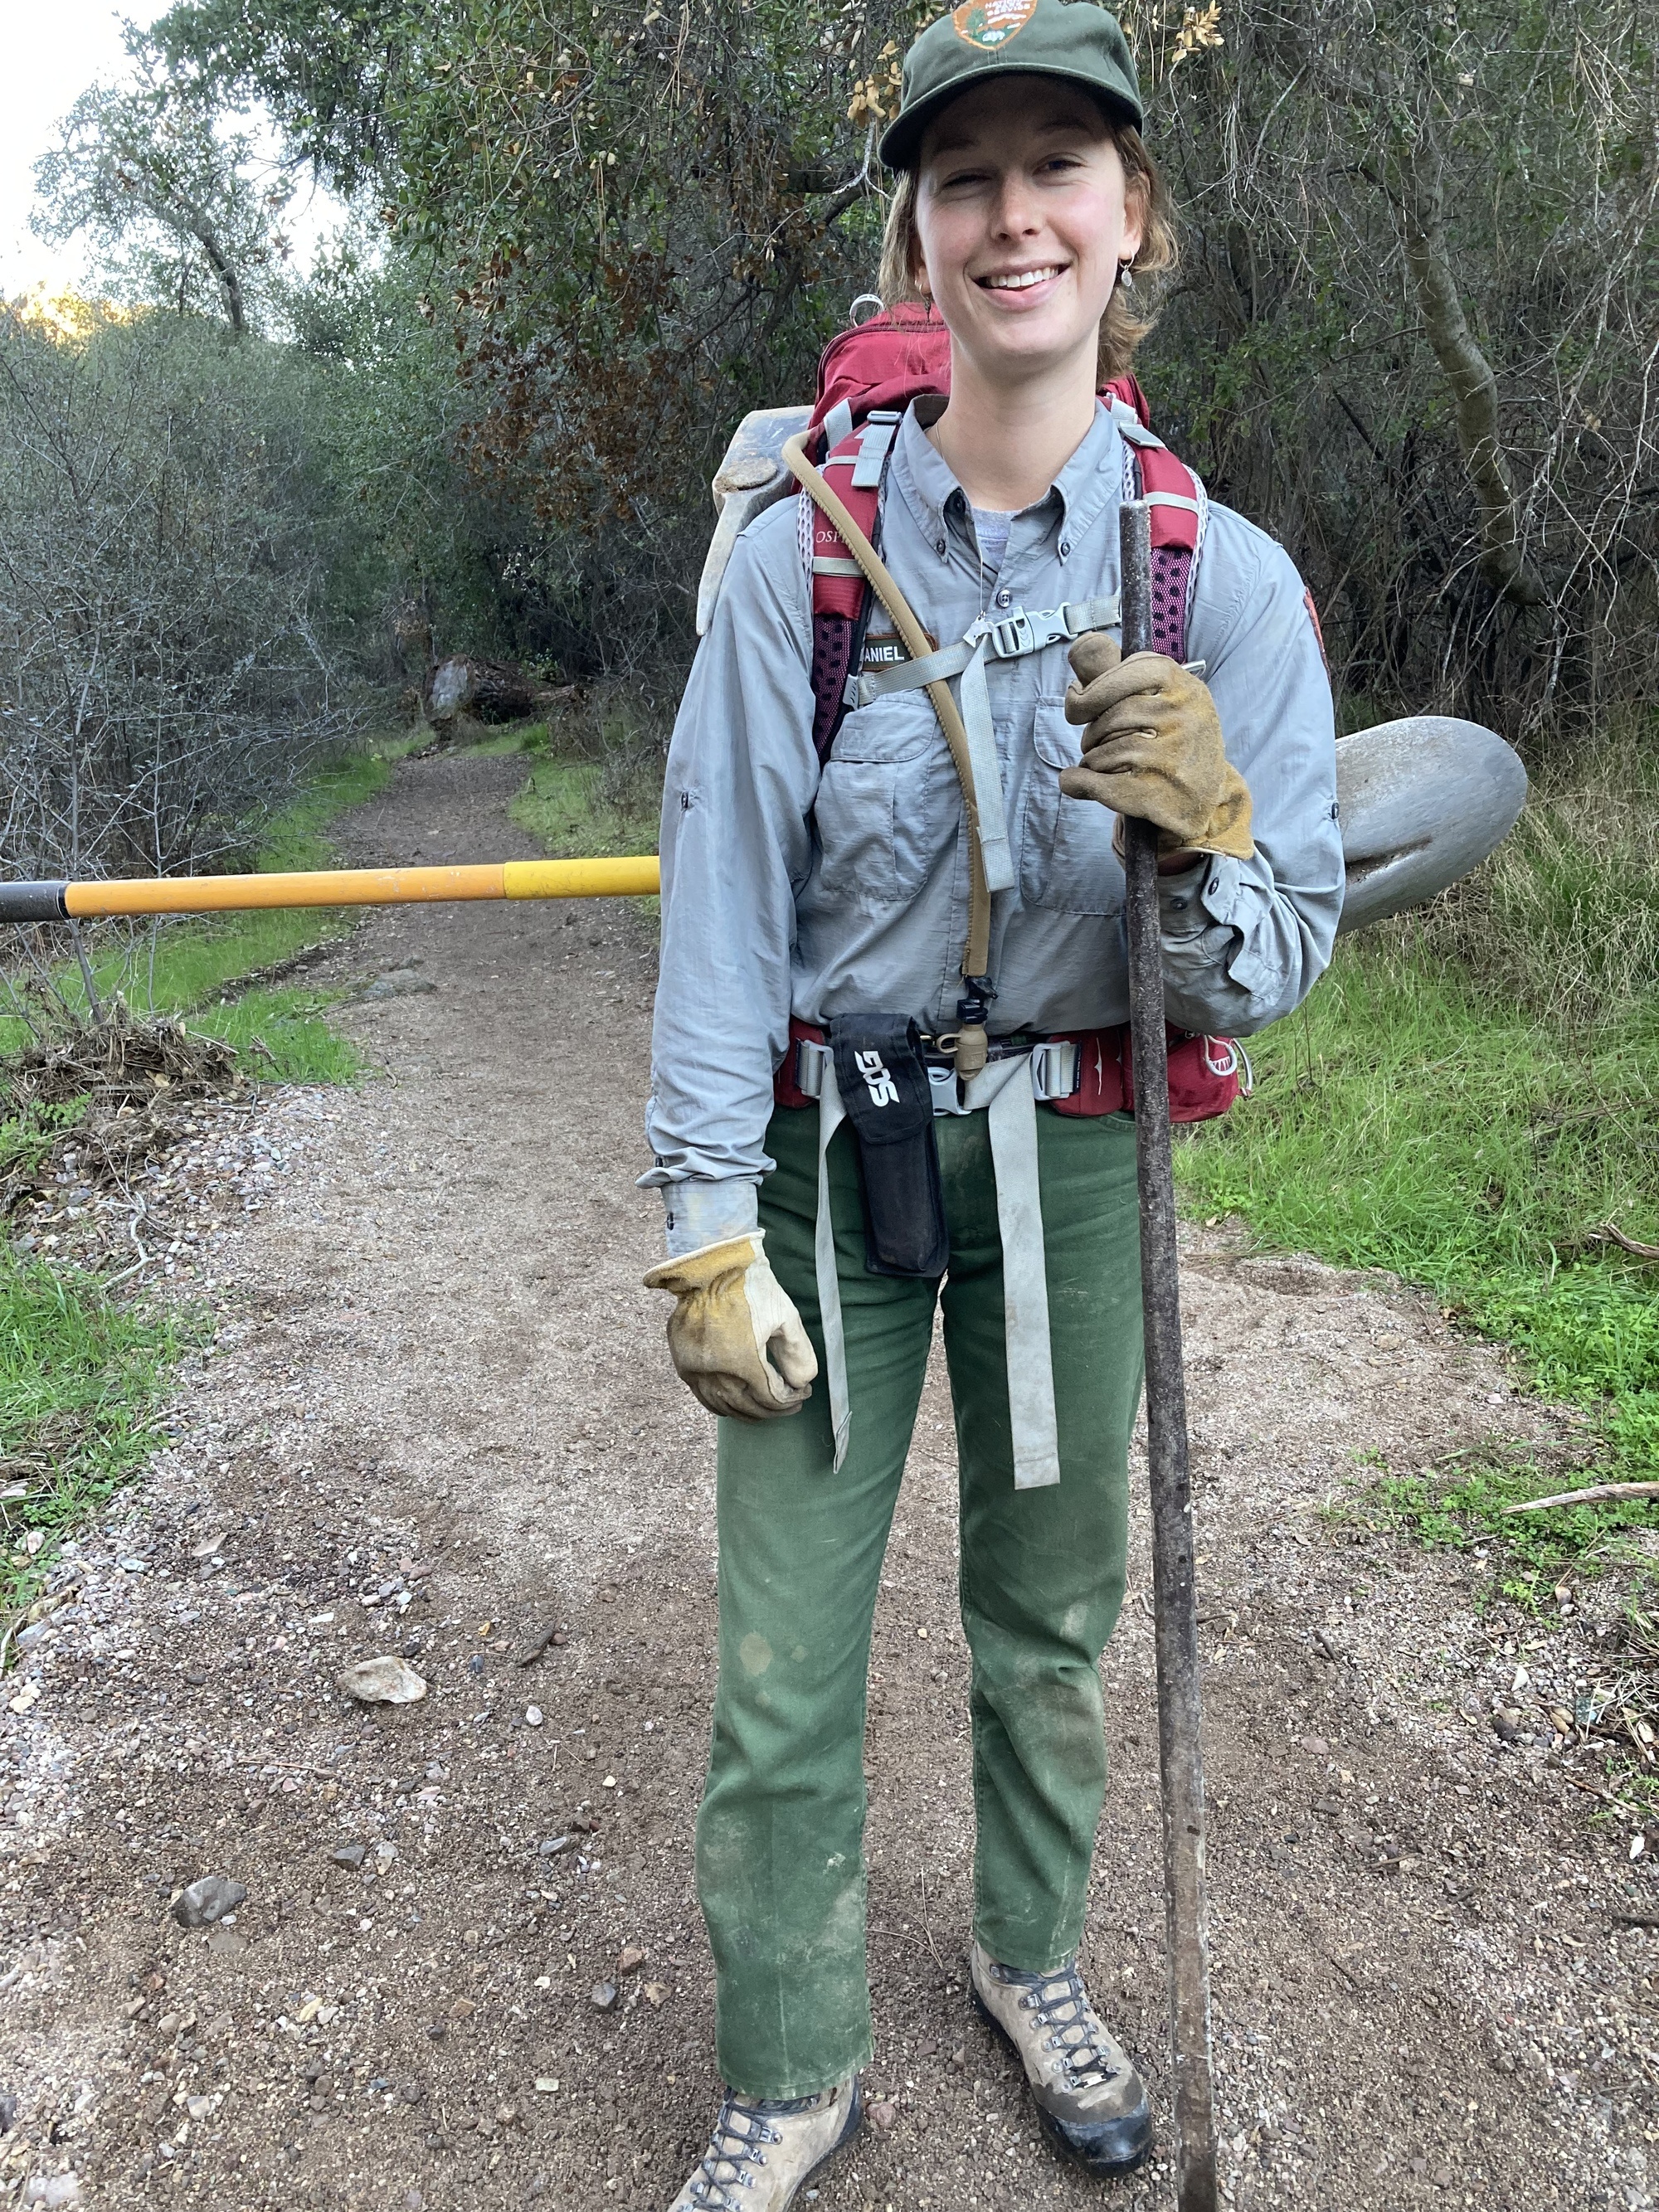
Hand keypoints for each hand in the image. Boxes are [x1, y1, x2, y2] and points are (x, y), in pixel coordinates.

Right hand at [643, 1231, 816, 1420]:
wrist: (710, 1265)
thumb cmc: (750, 1286)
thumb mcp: (785, 1316)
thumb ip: (798, 1354)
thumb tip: (801, 1383)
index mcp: (742, 1361)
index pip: (770, 1398)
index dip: (790, 1400)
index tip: (803, 1393)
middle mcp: (714, 1372)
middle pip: (749, 1407)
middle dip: (773, 1410)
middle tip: (791, 1405)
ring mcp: (694, 1370)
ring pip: (724, 1407)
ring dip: (748, 1412)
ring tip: (767, 1409)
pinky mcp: (682, 1362)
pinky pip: (702, 1396)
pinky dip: (722, 1405)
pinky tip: (736, 1404)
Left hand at [1060, 633, 1253, 860]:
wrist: (1207, 797)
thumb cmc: (1174, 742)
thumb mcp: (1164, 700)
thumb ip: (1122, 676)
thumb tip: (1081, 648)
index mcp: (1186, 687)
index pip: (1130, 673)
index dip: (1094, 690)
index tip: (1078, 703)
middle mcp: (1186, 718)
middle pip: (1113, 715)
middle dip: (1091, 731)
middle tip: (1091, 742)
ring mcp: (1176, 757)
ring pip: (1106, 750)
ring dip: (1091, 759)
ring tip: (1100, 765)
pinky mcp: (1161, 795)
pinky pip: (1101, 783)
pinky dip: (1079, 782)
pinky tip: (1076, 781)